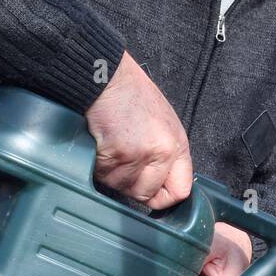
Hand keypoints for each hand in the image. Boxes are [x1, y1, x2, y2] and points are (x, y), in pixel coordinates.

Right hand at [85, 51, 191, 208]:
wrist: (107, 78)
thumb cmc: (130, 95)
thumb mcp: (161, 124)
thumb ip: (163, 155)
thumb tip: (157, 183)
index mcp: (177, 144)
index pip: (179, 191)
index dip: (161, 198)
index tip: (150, 195)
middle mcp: (163, 151)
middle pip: (145, 194)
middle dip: (129, 184)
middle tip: (121, 160)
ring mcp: (140, 153)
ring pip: (120, 186)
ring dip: (110, 172)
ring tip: (110, 145)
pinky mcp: (116, 152)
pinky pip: (101, 174)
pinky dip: (96, 164)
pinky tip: (100, 142)